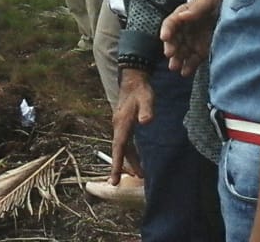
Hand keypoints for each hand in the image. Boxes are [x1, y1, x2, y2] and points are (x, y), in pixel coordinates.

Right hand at [109, 69, 153, 184]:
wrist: (133, 79)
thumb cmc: (141, 90)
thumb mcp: (146, 99)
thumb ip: (147, 110)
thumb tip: (146, 122)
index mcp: (122, 123)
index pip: (118, 147)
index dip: (116, 164)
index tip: (113, 179)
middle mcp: (118, 126)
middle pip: (119, 150)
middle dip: (121, 166)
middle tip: (125, 181)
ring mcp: (120, 125)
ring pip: (122, 147)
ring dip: (129, 160)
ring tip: (139, 174)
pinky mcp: (124, 124)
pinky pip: (125, 142)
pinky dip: (130, 153)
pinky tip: (137, 158)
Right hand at [160, 0, 221, 76]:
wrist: (237, 15)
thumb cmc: (221, 2)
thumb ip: (197, 6)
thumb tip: (182, 17)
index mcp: (184, 15)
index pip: (171, 23)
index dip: (167, 29)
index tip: (164, 37)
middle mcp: (185, 29)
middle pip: (173, 40)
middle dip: (170, 47)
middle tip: (170, 54)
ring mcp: (192, 42)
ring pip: (180, 52)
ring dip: (176, 60)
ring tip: (175, 67)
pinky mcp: (201, 52)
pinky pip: (192, 61)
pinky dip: (188, 67)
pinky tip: (185, 72)